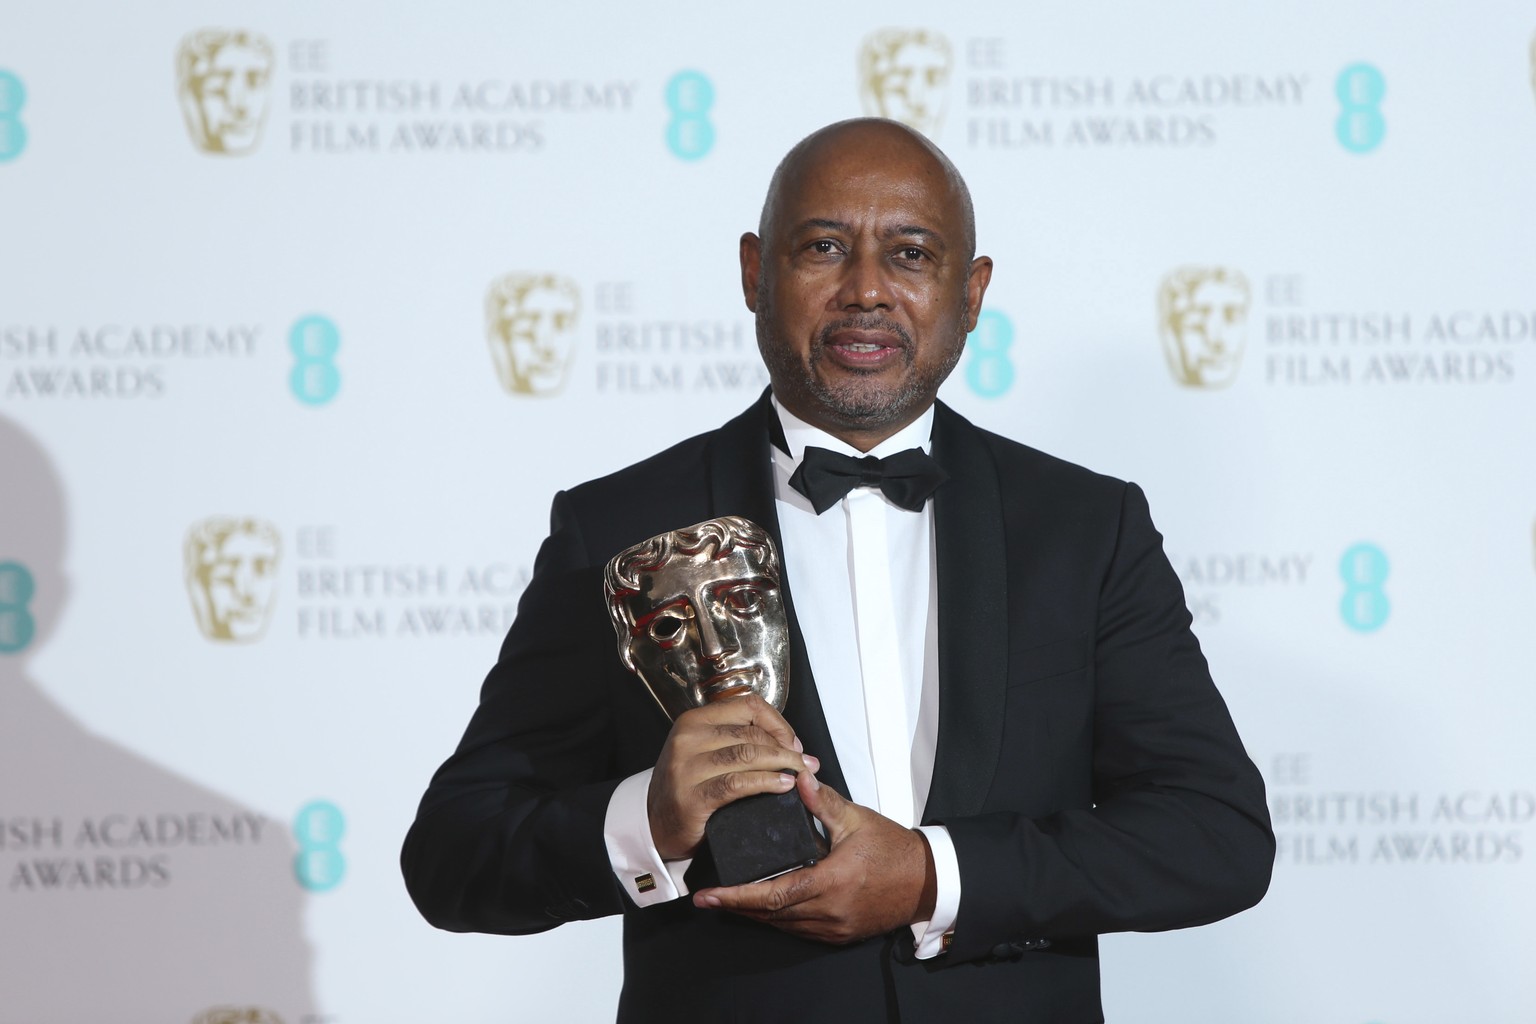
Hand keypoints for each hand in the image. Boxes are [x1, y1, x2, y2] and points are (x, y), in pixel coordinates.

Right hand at [647, 693, 814, 861]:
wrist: (654, 824)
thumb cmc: (686, 787)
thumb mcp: (704, 751)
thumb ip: (737, 739)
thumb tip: (790, 743)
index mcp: (693, 721)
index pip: (748, 706)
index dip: (778, 723)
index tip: (793, 742)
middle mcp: (688, 739)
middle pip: (752, 733)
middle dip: (787, 748)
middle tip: (806, 764)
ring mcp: (688, 768)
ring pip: (748, 755)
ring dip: (783, 765)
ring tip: (800, 774)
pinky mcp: (693, 797)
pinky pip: (738, 784)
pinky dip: (767, 783)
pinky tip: (783, 786)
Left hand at [692, 770, 937, 944]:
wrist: (926, 881)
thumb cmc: (893, 849)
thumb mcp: (856, 819)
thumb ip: (822, 801)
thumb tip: (797, 776)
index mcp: (830, 882)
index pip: (772, 895)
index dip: (737, 896)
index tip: (709, 894)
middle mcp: (828, 912)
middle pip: (771, 916)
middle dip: (736, 907)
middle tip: (706, 899)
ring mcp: (833, 928)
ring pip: (783, 926)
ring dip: (755, 915)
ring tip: (728, 901)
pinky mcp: (839, 934)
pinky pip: (799, 931)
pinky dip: (778, 920)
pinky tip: (764, 908)